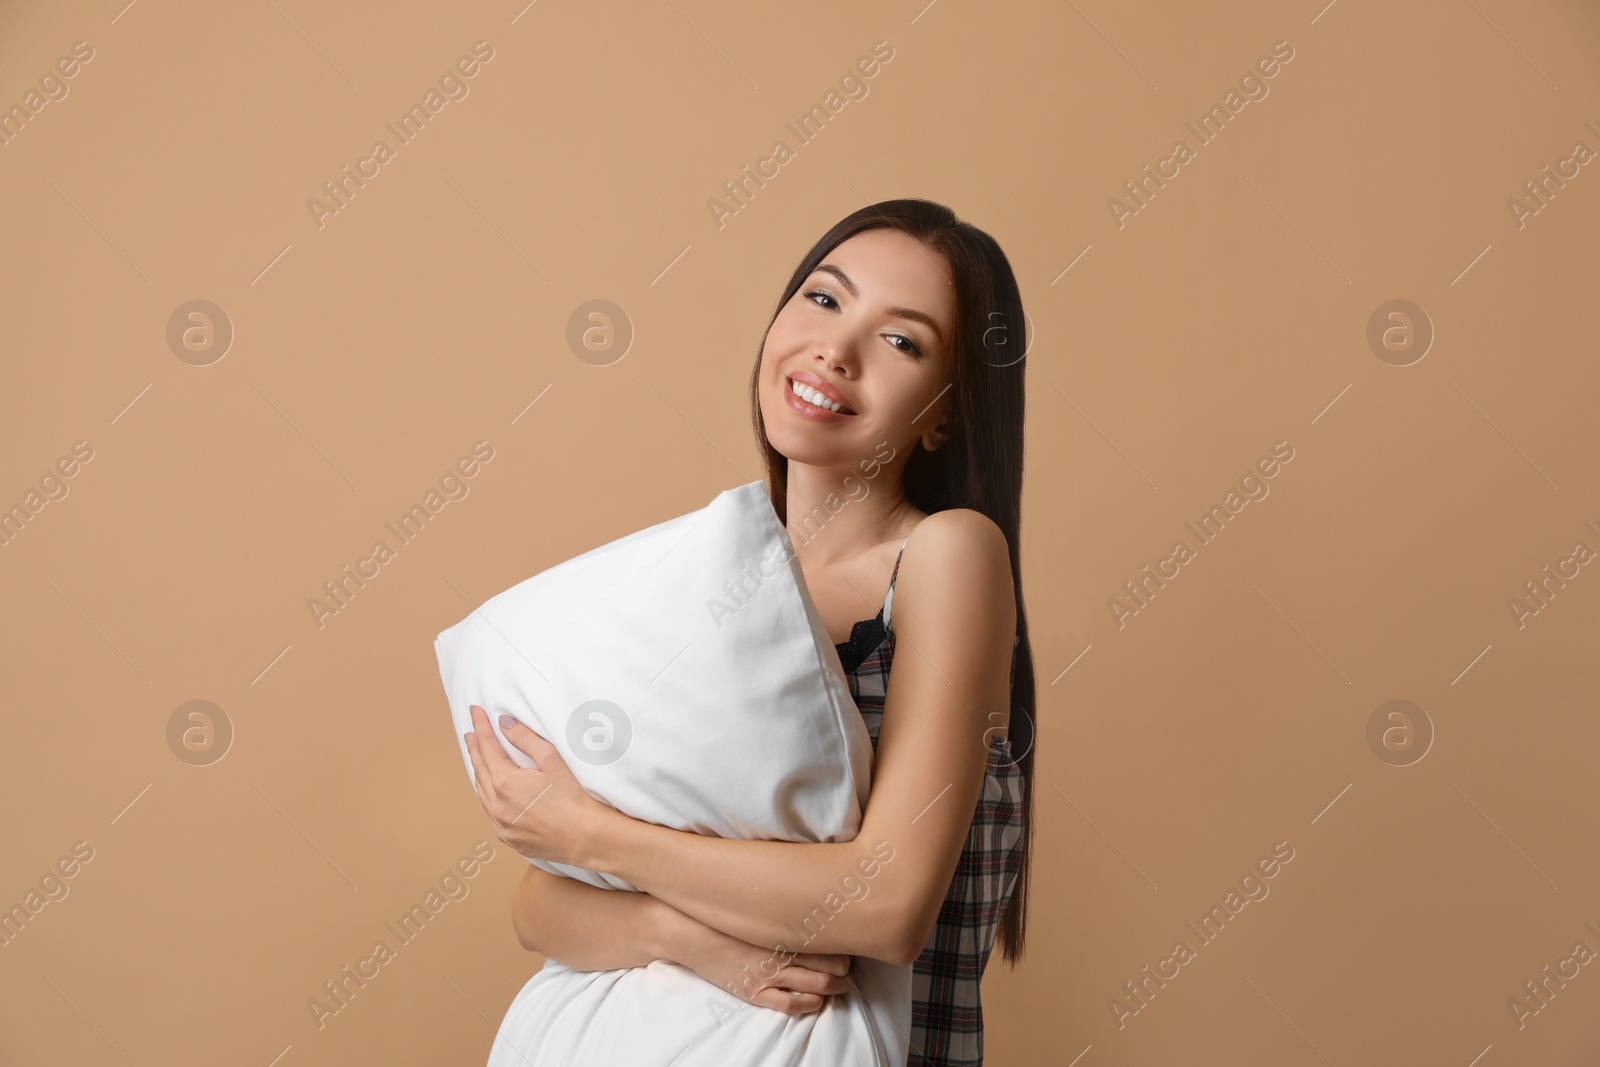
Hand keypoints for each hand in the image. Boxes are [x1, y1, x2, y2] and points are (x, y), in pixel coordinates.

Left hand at [464, 705, 605, 867]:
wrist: (587, 837)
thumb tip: (504, 723)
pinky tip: (492, 792)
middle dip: (476, 748)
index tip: (475, 711)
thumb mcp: (552, 760)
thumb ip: (525, 739)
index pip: (487, 747)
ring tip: (478, 757)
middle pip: (480, 769)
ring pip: (482, 793)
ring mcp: (501, 825)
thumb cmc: (575, 798)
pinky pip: (491, 813)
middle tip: (472, 731)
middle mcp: (496, 806)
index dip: (481, 727)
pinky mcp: (510, 838)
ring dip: (480, 772)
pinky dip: (488, 797)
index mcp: (504, 783)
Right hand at [667, 908, 852, 1015]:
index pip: (830, 940)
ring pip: (816, 986)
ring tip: (841, 984)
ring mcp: (768, 975)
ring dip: (834, 987)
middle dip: (845, 969)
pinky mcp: (754, 992)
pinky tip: (817, 1000)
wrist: (688, 931)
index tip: (851, 941)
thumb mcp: (756, 903)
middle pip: (830, 966)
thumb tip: (809, 889)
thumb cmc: (722, 911)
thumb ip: (784, 902)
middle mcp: (781, 953)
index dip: (846, 945)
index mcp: (783, 927)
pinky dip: (810, 1004)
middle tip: (850, 965)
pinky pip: (789, 1004)